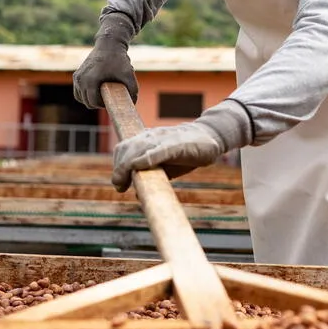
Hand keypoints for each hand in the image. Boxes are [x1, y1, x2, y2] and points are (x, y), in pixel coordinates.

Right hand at [73, 12, 138, 107]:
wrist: (109, 44)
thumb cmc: (119, 59)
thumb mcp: (129, 74)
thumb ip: (133, 90)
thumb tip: (133, 104)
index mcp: (90, 80)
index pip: (94, 102)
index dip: (104, 105)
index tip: (113, 101)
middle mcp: (81, 79)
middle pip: (87, 102)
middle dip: (98, 103)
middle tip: (110, 98)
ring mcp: (77, 77)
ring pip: (81, 98)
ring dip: (91, 100)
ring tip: (103, 95)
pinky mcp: (76, 75)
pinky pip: (78, 92)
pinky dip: (85, 95)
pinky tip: (96, 92)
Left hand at [111, 99, 253, 191]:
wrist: (210, 137)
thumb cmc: (186, 153)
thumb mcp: (166, 165)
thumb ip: (151, 175)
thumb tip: (136, 193)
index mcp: (147, 139)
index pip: (124, 148)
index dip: (117, 165)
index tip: (119, 184)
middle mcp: (152, 136)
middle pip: (126, 148)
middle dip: (119, 168)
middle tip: (120, 187)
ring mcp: (164, 139)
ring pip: (138, 147)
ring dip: (127, 165)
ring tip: (124, 183)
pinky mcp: (177, 144)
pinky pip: (159, 150)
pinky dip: (147, 157)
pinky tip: (140, 166)